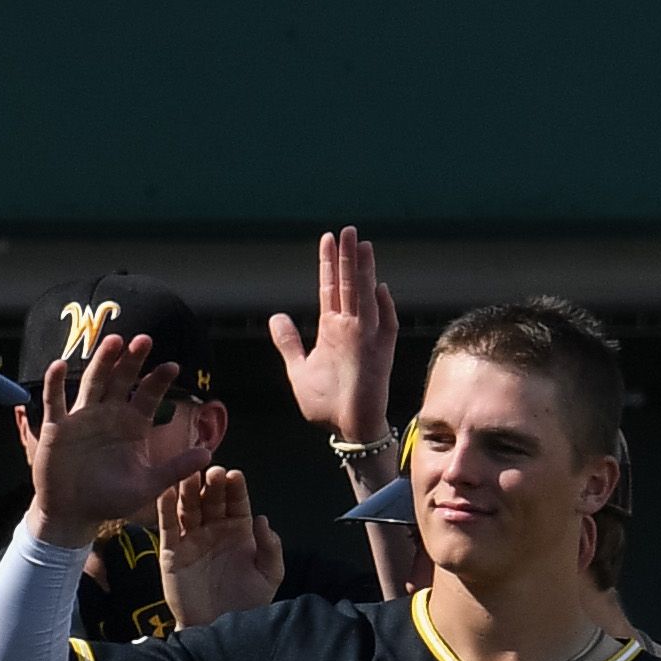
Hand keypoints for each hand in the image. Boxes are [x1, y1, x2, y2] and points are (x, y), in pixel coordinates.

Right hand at [19, 329, 212, 547]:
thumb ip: (175, 469)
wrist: (74, 514)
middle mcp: (109, 414)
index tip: (172, 366)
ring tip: (113, 341)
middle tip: (145, 339)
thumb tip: (208, 454)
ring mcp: (82, 417)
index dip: (159, 380)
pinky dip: (55, 383)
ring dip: (102, 362)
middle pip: (122, 380)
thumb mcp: (148, 485)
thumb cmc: (111, 499)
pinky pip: (54, 400)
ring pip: (93, 382)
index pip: (148, 396)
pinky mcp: (57, 427)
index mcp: (132, 425)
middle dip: (132, 360)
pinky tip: (58, 365)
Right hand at [154, 466, 286, 621]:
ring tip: (188, 473)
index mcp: (239, 531)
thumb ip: (270, 548)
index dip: (235, 489)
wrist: (219, 630)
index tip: (234, 475)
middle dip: (212, 485)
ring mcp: (191, 539)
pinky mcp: (171, 551)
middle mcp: (214, 529)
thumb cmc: (247, 604)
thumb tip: (262, 518)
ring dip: (188, 490)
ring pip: (188, 508)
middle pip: (211, 500)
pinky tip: (164, 490)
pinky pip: (168, 527)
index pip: (236, 502)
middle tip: (212, 469)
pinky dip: (164, 509)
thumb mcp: (268, 576)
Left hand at [268, 226, 399, 443]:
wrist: (347, 429)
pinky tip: (378, 288)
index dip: (328, 263)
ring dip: (363, 272)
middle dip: (346, 257)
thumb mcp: (299, 369)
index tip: (328, 239)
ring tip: (361, 245)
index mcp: (332, 329)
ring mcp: (366, 340)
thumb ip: (288, 342)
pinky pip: (385, 327)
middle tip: (346, 230)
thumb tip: (275, 316)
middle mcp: (351, 329)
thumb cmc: (326, 405)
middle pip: (348, 285)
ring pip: (365, 298)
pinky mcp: (380, 355)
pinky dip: (383, 309)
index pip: (330, 288)